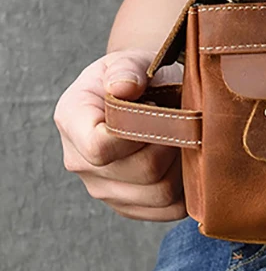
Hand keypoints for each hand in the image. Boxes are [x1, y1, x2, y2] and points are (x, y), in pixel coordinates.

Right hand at [53, 49, 186, 220]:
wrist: (140, 97)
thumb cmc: (136, 78)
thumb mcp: (131, 61)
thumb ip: (127, 69)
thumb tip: (124, 88)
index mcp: (72, 121)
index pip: (101, 147)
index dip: (142, 133)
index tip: (162, 109)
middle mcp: (78, 161)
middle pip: (142, 172)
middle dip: (174, 146)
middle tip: (186, 124)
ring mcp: (103, 189)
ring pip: (160, 194)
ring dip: (185, 167)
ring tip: (185, 141)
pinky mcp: (128, 207)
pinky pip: (169, 210)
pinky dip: (188, 190)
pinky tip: (185, 163)